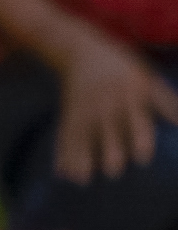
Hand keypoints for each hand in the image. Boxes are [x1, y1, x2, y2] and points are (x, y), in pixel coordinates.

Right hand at [56, 35, 172, 185]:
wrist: (80, 50)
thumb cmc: (123, 67)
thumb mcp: (147, 77)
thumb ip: (166, 101)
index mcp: (130, 94)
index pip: (136, 118)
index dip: (140, 137)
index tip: (143, 157)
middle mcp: (106, 103)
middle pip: (108, 130)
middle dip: (110, 150)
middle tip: (114, 171)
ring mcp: (85, 109)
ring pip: (84, 136)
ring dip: (82, 157)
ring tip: (82, 180)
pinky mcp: (70, 114)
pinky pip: (66, 135)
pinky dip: (64, 154)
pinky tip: (63, 173)